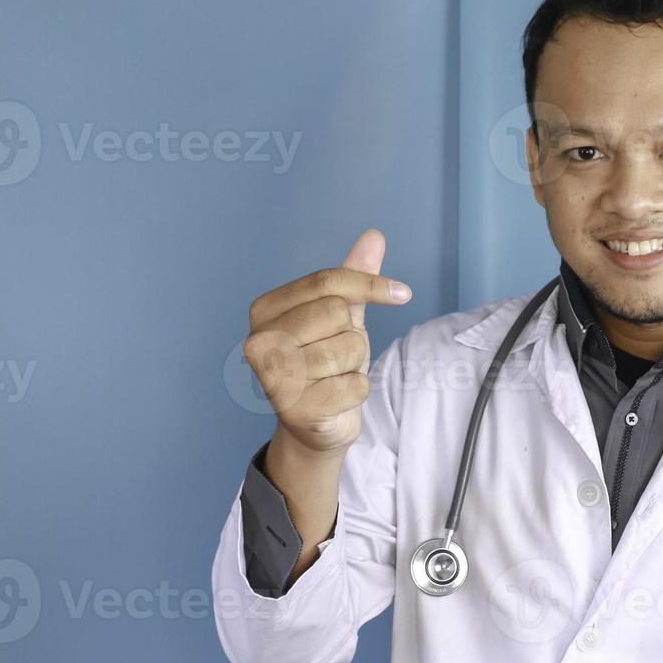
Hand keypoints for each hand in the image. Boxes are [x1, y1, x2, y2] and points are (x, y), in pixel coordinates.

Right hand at [243, 228, 411, 455]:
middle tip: (337, 355)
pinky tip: (336, 398)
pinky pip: (355, 385)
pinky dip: (357, 391)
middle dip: (352, 334)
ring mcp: (273, 376)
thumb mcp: (343, 316)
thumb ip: (354, 277)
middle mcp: (260, 340)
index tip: (402, 293)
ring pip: (348, 348)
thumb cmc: (326, 363)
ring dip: (354, 364)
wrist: (316, 426)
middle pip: (338, 312)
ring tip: (334, 376)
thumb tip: (374, 236)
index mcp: (265, 309)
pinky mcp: (295, 409)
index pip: (327, 281)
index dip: (371, 284)